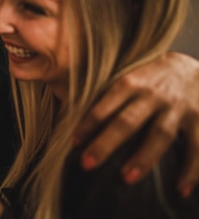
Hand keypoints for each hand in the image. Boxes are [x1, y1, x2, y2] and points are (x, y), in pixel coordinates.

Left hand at [75, 52, 198, 196]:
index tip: (73, 143)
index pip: (104, 106)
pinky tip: (181, 189)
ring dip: (143, 158)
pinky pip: (196, 147)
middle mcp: (152, 96)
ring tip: (127, 178)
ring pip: (159, 135)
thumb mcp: (127, 77)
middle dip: (106, 143)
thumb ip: (107, 96)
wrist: (190, 66)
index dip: (88, 124)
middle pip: (127, 122)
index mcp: (129, 83)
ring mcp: (176, 108)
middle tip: (87, 164)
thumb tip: (71, 113)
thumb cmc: (148, 78)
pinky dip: (191, 169)